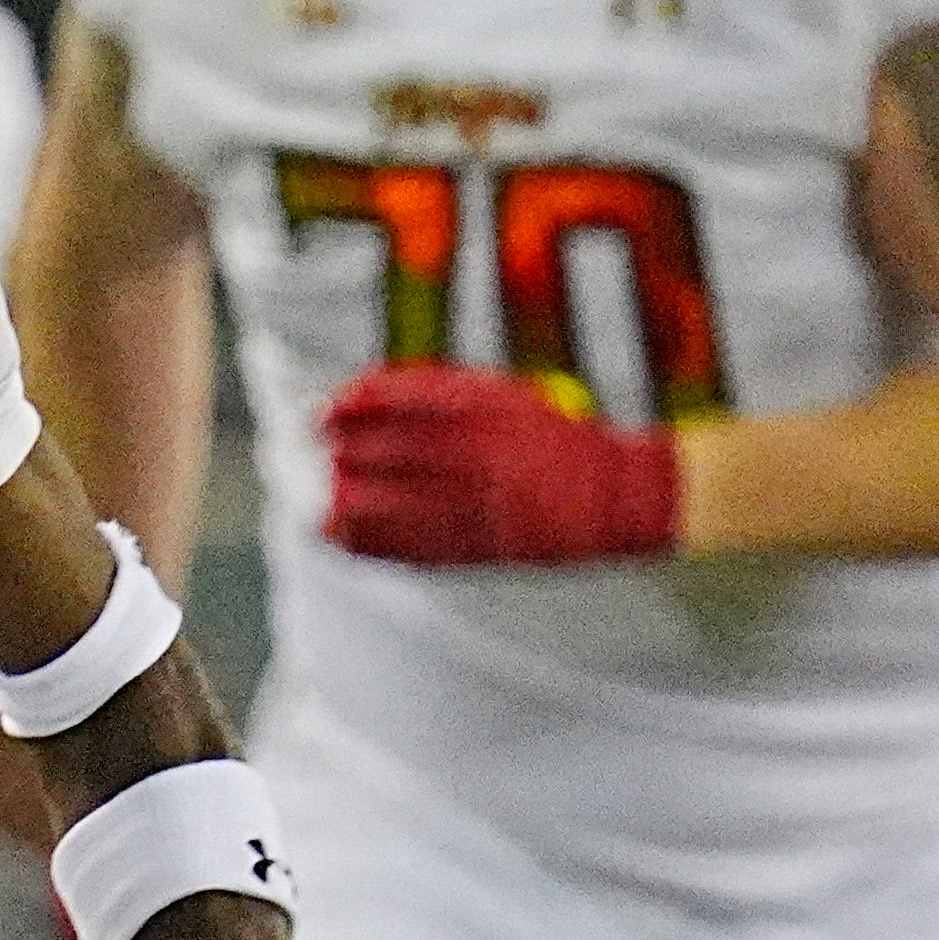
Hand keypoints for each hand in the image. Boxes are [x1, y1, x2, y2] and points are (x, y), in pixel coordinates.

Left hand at [318, 362, 683, 565]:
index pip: (398, 399)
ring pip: (386, 503)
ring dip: (346, 500)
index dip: (350, 407)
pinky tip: (342, 536)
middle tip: (324, 453)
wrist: (615, 494)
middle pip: (384, 451)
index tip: (324, 413)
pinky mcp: (476, 543)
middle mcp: (478, 451)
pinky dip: (367, 541)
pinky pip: (406, 545)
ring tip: (330, 497)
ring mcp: (476, 500)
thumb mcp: (504, 397)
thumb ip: (440, 394)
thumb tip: (363, 397)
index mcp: (486, 406)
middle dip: (343, 454)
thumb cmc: (551, 440)